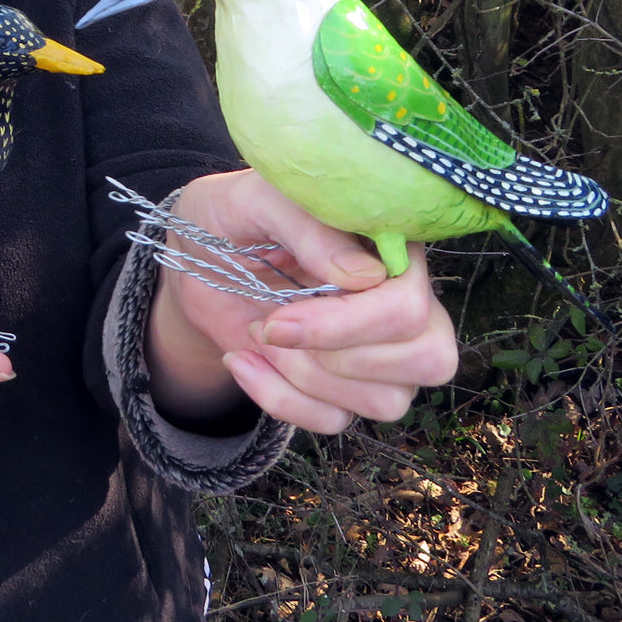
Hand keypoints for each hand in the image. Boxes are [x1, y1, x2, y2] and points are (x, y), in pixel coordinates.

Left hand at [146, 170, 457, 433]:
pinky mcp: (345, 385)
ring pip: (387, 400)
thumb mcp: (253, 201)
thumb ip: (308, 227)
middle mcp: (402, 298)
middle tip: (264, 328)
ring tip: (252, 336)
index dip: (348, 324)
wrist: (198, 257)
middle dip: (330, 356)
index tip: (278, 321)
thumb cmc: (233, 215)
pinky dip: (282, 401)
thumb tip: (366, 276)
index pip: (409, 304)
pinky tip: (243, 361)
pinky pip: (336, 420)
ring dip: (304, 379)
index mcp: (390, 244)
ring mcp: (383, 350)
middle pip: (423, 358)